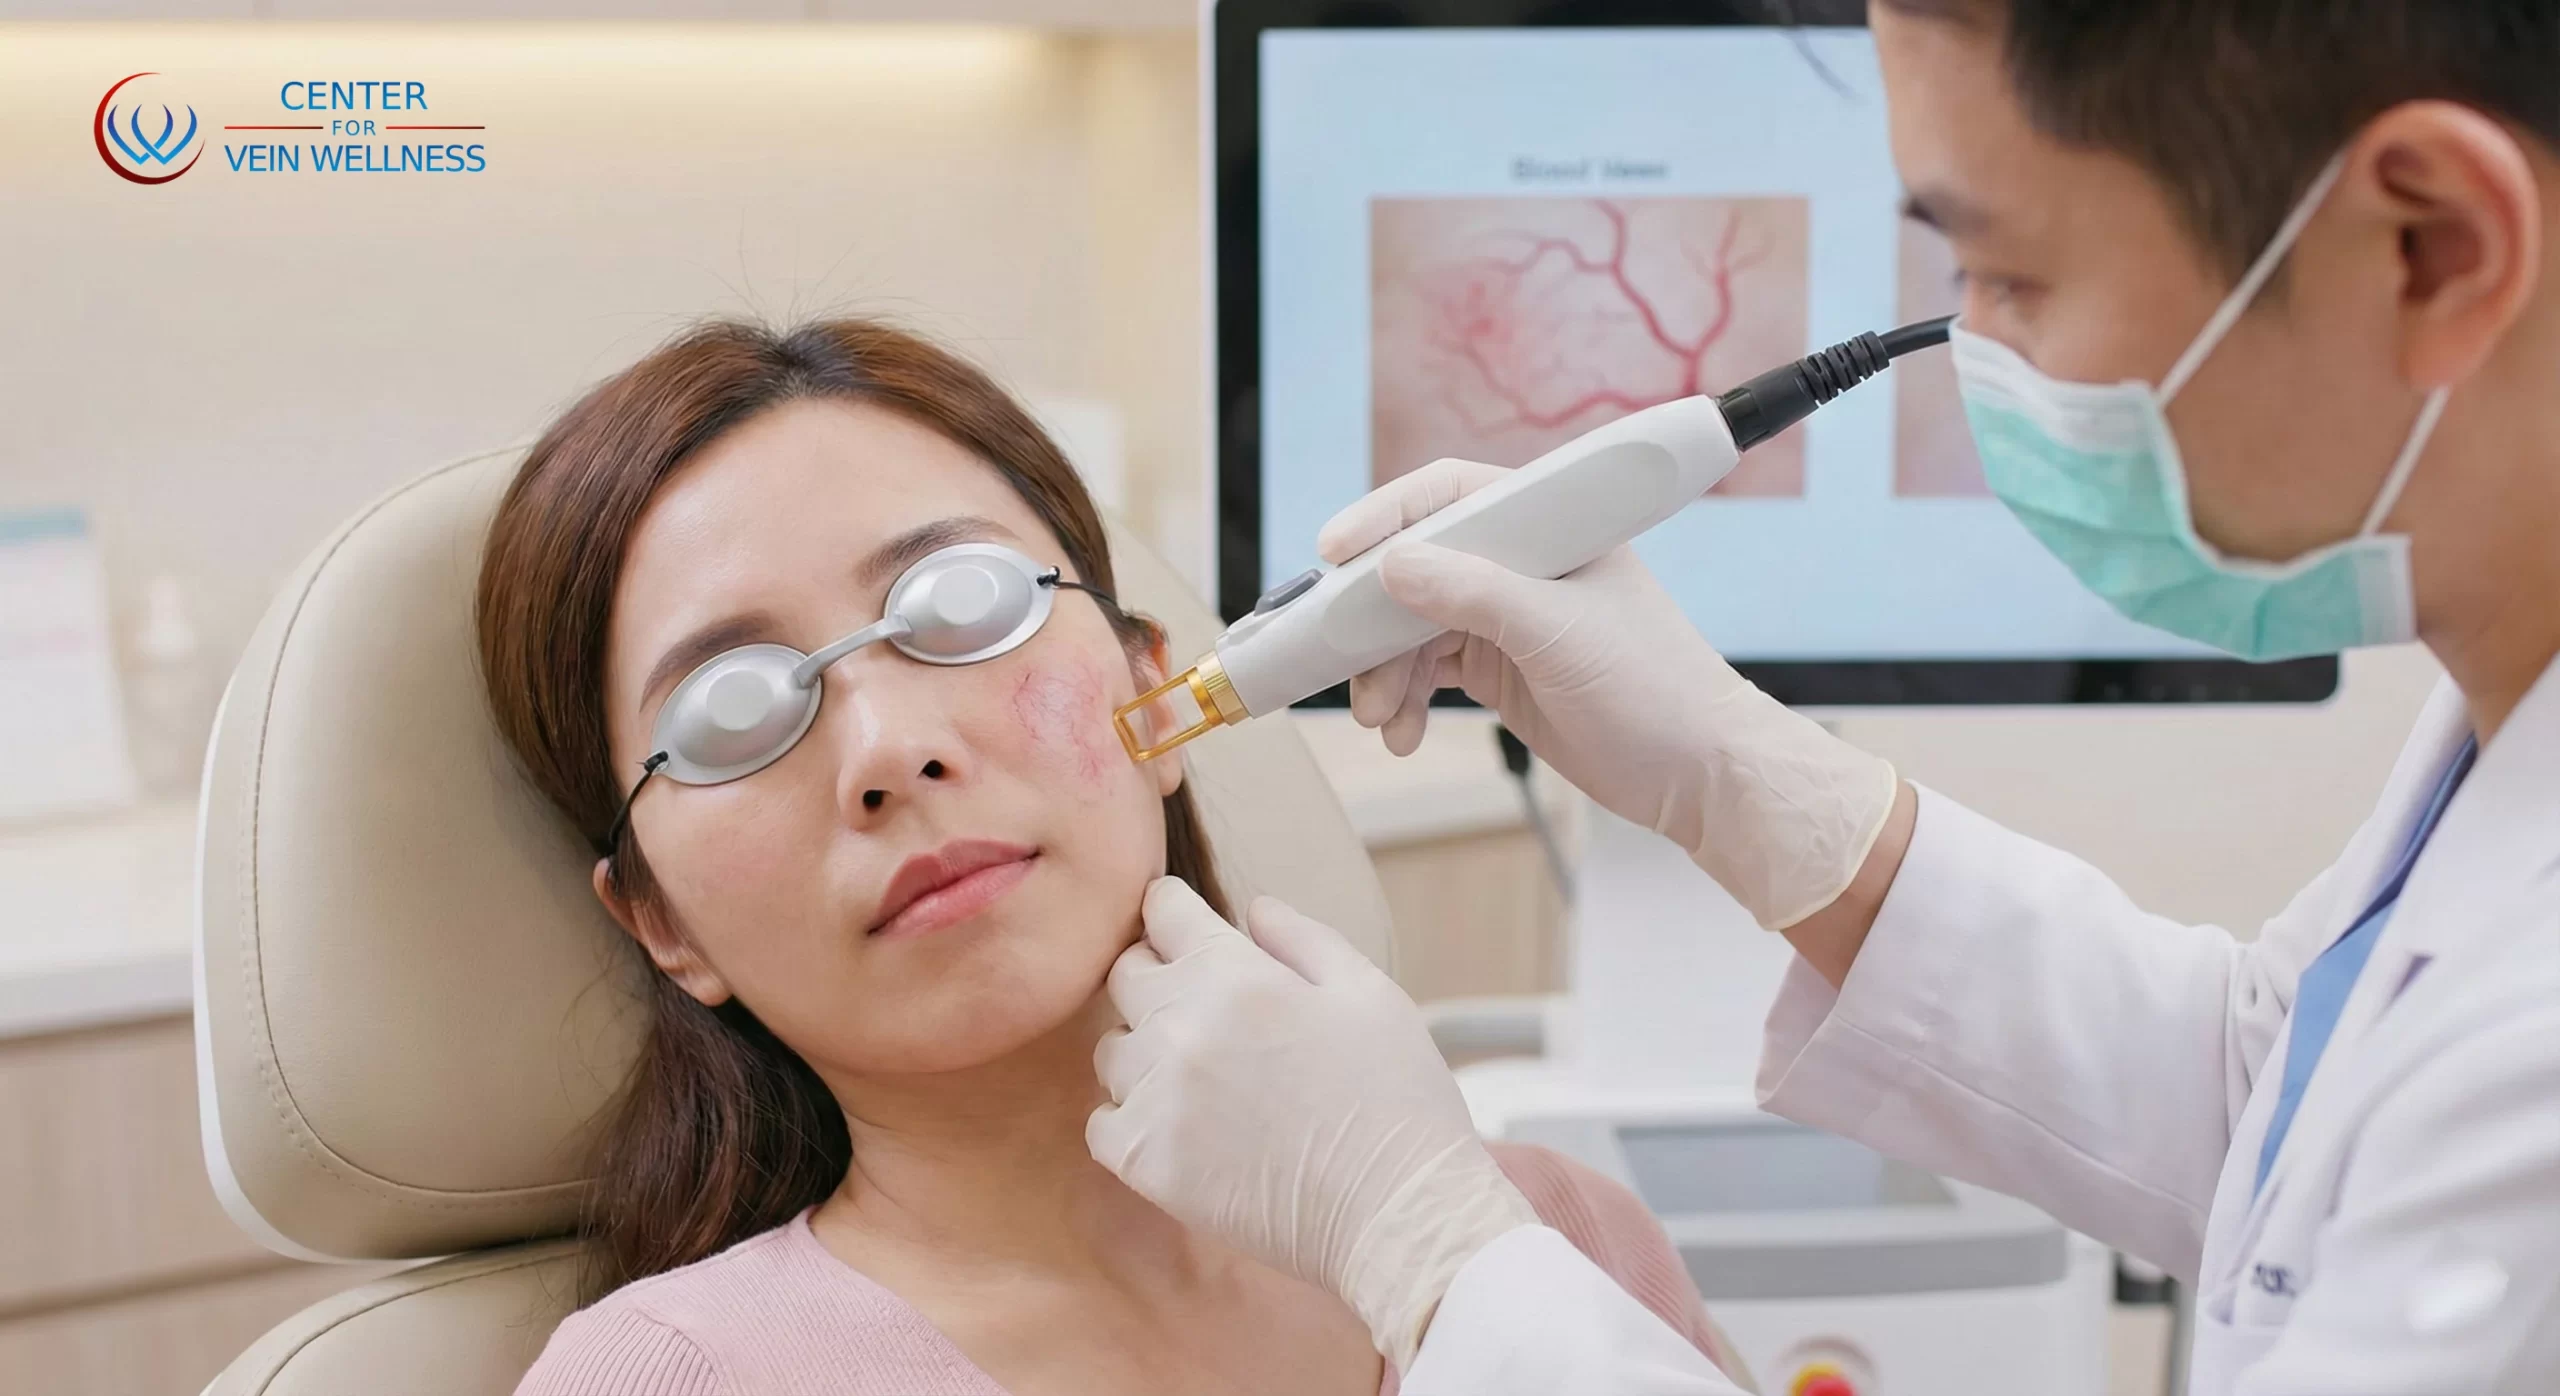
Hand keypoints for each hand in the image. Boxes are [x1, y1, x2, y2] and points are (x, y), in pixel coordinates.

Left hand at [1088, 878, 1539, 1369]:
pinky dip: (1130, 1119)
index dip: (1171, 909)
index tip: (1179, 922)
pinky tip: (1177, 1126)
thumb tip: (1251, 908)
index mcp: (1237, 976)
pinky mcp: (1148, 1162)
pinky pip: (1103, 1123)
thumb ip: (1302, 938)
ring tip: (1198, 1075)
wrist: (1397, 1212)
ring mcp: (1158, 1098)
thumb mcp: (1368, 993)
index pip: (1164, 911)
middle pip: (1126, 975)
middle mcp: (1183, 1028)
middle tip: (1198, 1004)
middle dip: (1157, 975)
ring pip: (1112, 1050)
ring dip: (1145, 1051)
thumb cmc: (1396, 1098)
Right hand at [1320, 458, 1900, 928]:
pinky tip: (1403, 734)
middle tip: (1343, 657)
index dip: (1387, 516)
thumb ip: (1475, 594)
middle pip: (1417, 567)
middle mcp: (1522, 563)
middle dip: (1374, 617)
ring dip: (1384, 671)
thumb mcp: (1559, 633)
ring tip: (1381, 718)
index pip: (1450, 496)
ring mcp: (1507, 617)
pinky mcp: (1500, 668)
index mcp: (1550, 526)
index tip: (1336, 552)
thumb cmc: (1657, 689)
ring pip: (1413, 627)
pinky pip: (1427, 671)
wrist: (1698, 772)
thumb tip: (1392, 565)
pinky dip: (1406, 700)